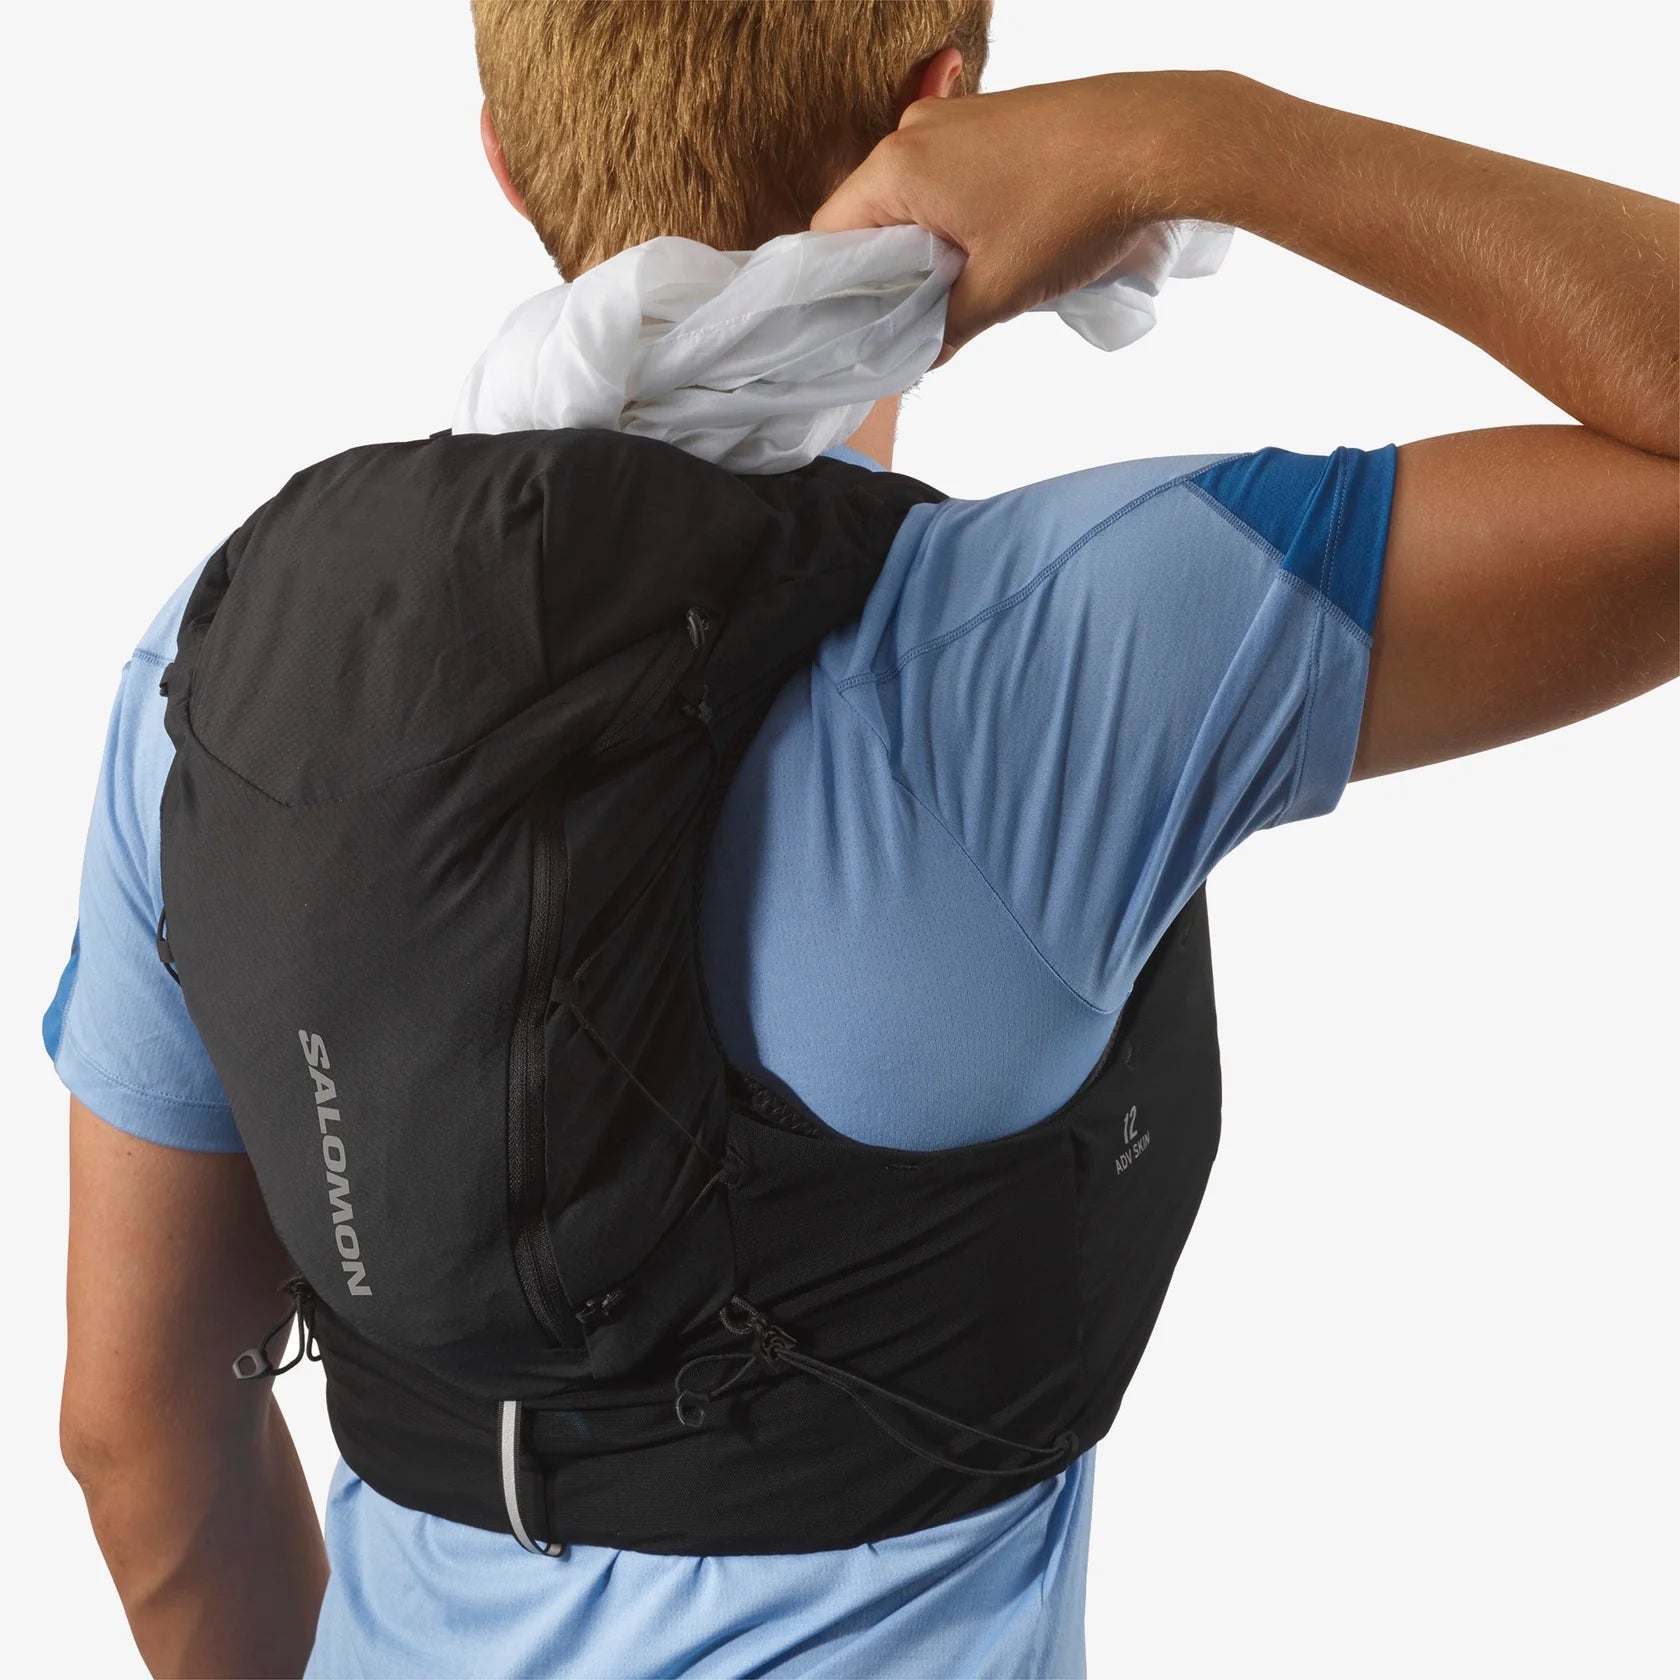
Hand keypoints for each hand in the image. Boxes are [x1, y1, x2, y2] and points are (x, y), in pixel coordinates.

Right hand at [810, 70, 1241, 363]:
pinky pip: (947, 179)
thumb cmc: (1075, 210)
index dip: (841, 292)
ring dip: (930, 249)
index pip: (830, 237)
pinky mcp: (990, 122)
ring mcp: (955, 121)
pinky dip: (957, 219)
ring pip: (911, 200)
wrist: (1158, 142)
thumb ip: (943, 331)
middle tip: (918, 321)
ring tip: (968, 288)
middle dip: (891, 274)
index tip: (864, 331)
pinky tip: (994, 250)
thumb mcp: (1000, 293)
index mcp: (898, 169)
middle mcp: (915, 133)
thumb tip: (920, 356)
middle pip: (869, 218)